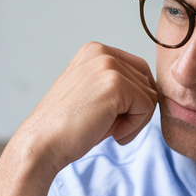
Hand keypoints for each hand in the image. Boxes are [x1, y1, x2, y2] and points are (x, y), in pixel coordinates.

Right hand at [0, 43, 157, 195]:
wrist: (42, 143)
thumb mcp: (94, 96)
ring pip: (150, 95)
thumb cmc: (66, 127)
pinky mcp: (116, 84)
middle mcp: (101, 52)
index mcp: (94, 51)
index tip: (110, 118)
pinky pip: (147, 107)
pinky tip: (112, 134)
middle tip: (112, 128)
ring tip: (109, 131)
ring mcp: (108, 65)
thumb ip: (119, 86)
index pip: (138, 70)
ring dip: (135, 120)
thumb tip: (153, 92)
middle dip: (136, 110)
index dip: (132, 100)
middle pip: (147, 81)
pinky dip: (135, 127)